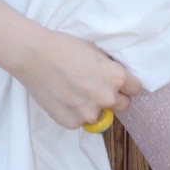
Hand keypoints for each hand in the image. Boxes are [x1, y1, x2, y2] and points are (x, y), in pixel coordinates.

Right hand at [15, 27, 142, 129]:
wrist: (33, 55)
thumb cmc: (63, 47)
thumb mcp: (95, 51)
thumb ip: (110, 68)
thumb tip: (117, 78)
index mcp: (116, 78)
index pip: (135, 89)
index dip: (126, 84)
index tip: (117, 82)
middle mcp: (106, 98)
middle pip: (123, 105)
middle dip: (113, 97)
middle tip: (95, 87)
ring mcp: (88, 113)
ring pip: (99, 115)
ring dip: (92, 107)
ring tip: (74, 91)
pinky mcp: (71, 123)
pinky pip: (80, 121)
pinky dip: (74, 113)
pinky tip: (63, 97)